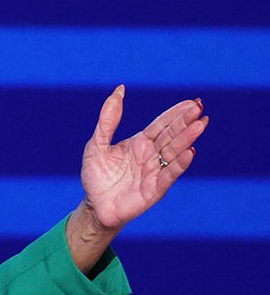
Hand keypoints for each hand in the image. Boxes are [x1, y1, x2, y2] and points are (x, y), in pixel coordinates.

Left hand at [80, 85, 208, 230]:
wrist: (95, 206)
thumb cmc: (96, 175)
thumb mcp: (97, 144)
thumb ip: (108, 119)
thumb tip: (119, 89)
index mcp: (141, 142)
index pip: (161, 124)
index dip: (176, 113)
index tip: (192, 101)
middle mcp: (152, 155)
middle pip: (171, 136)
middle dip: (185, 122)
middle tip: (199, 108)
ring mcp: (155, 172)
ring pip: (174, 152)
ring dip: (187, 139)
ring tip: (200, 125)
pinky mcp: (155, 190)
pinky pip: (169, 175)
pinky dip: (180, 164)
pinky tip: (191, 152)